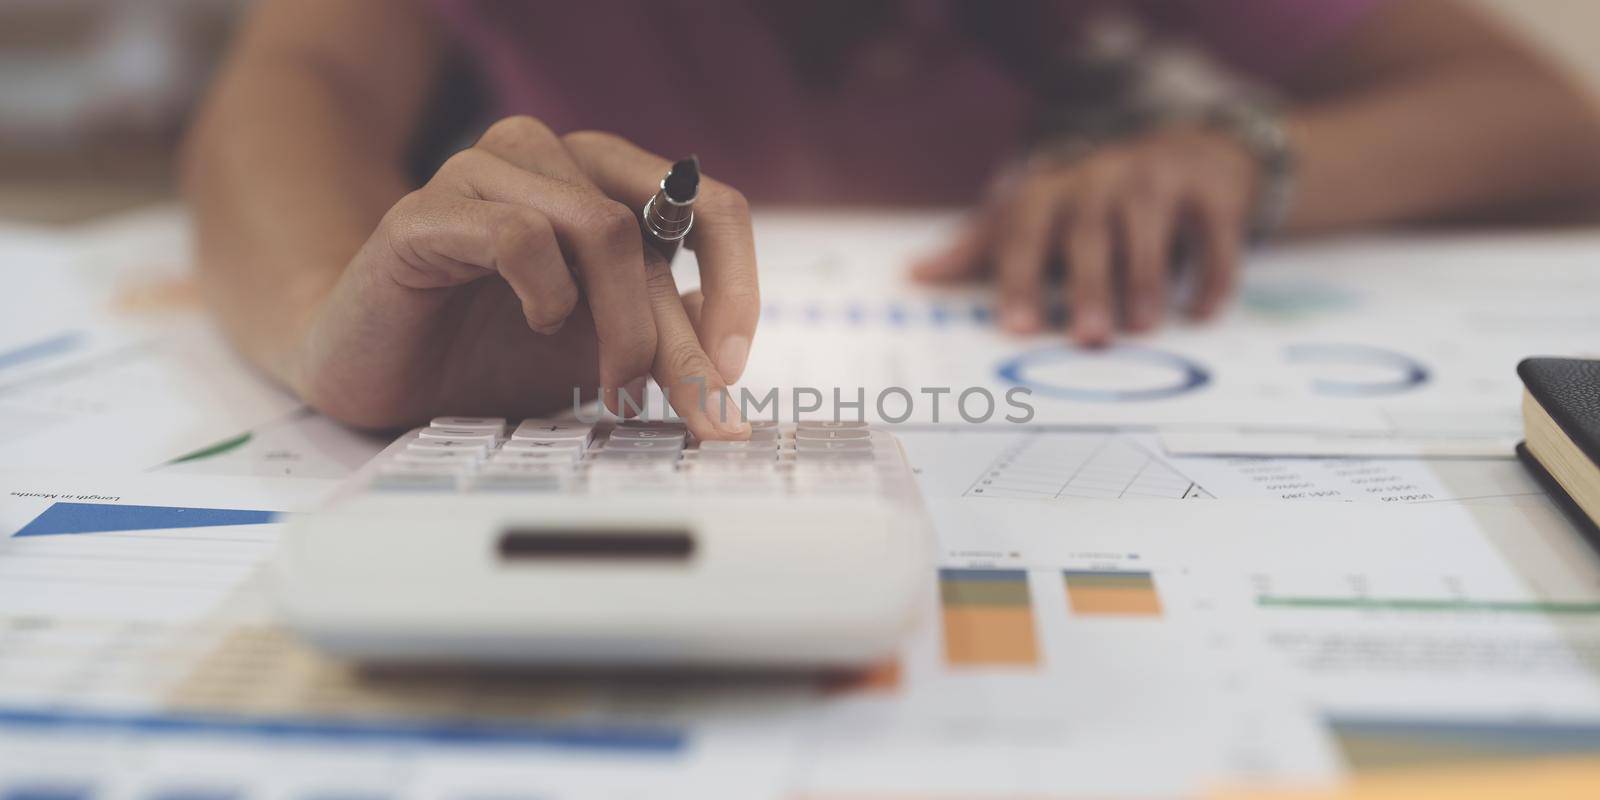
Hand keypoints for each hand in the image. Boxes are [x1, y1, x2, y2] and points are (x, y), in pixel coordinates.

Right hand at [291, 117, 758, 438]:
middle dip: (684, 337)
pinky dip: (547, 294)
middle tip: (699, 409)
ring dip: (623, 323)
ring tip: (611, 385)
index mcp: (603, 181)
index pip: (708, 207)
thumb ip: (666, 343)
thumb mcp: (601, 352)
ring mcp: (486, 174)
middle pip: (655, 228)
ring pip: (601, 226)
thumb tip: (735, 379)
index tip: (736, 367)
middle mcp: (551, 159)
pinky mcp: (426, 212)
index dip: (737, 286)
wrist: (377, 371)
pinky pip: (518, 236)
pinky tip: (539, 325)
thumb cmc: (487, 352)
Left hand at [912, 127, 1258, 344]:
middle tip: (1088, 340)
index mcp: (1051, 191)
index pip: (1026, 231)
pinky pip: (1213, 233)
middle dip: (1087, 286)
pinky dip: (1211, 274)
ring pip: (1148, 229)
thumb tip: (914, 274)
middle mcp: (1100, 179)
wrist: (1187, 154)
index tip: (1016, 328)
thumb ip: (979, 249)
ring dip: (1146, 279)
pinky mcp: (1212, 192)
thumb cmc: (1091, 204)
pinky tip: (1202, 314)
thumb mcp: (1034, 217)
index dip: (1020, 277)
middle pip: (1088, 233)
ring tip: (1142, 329)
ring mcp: (1157, 180)